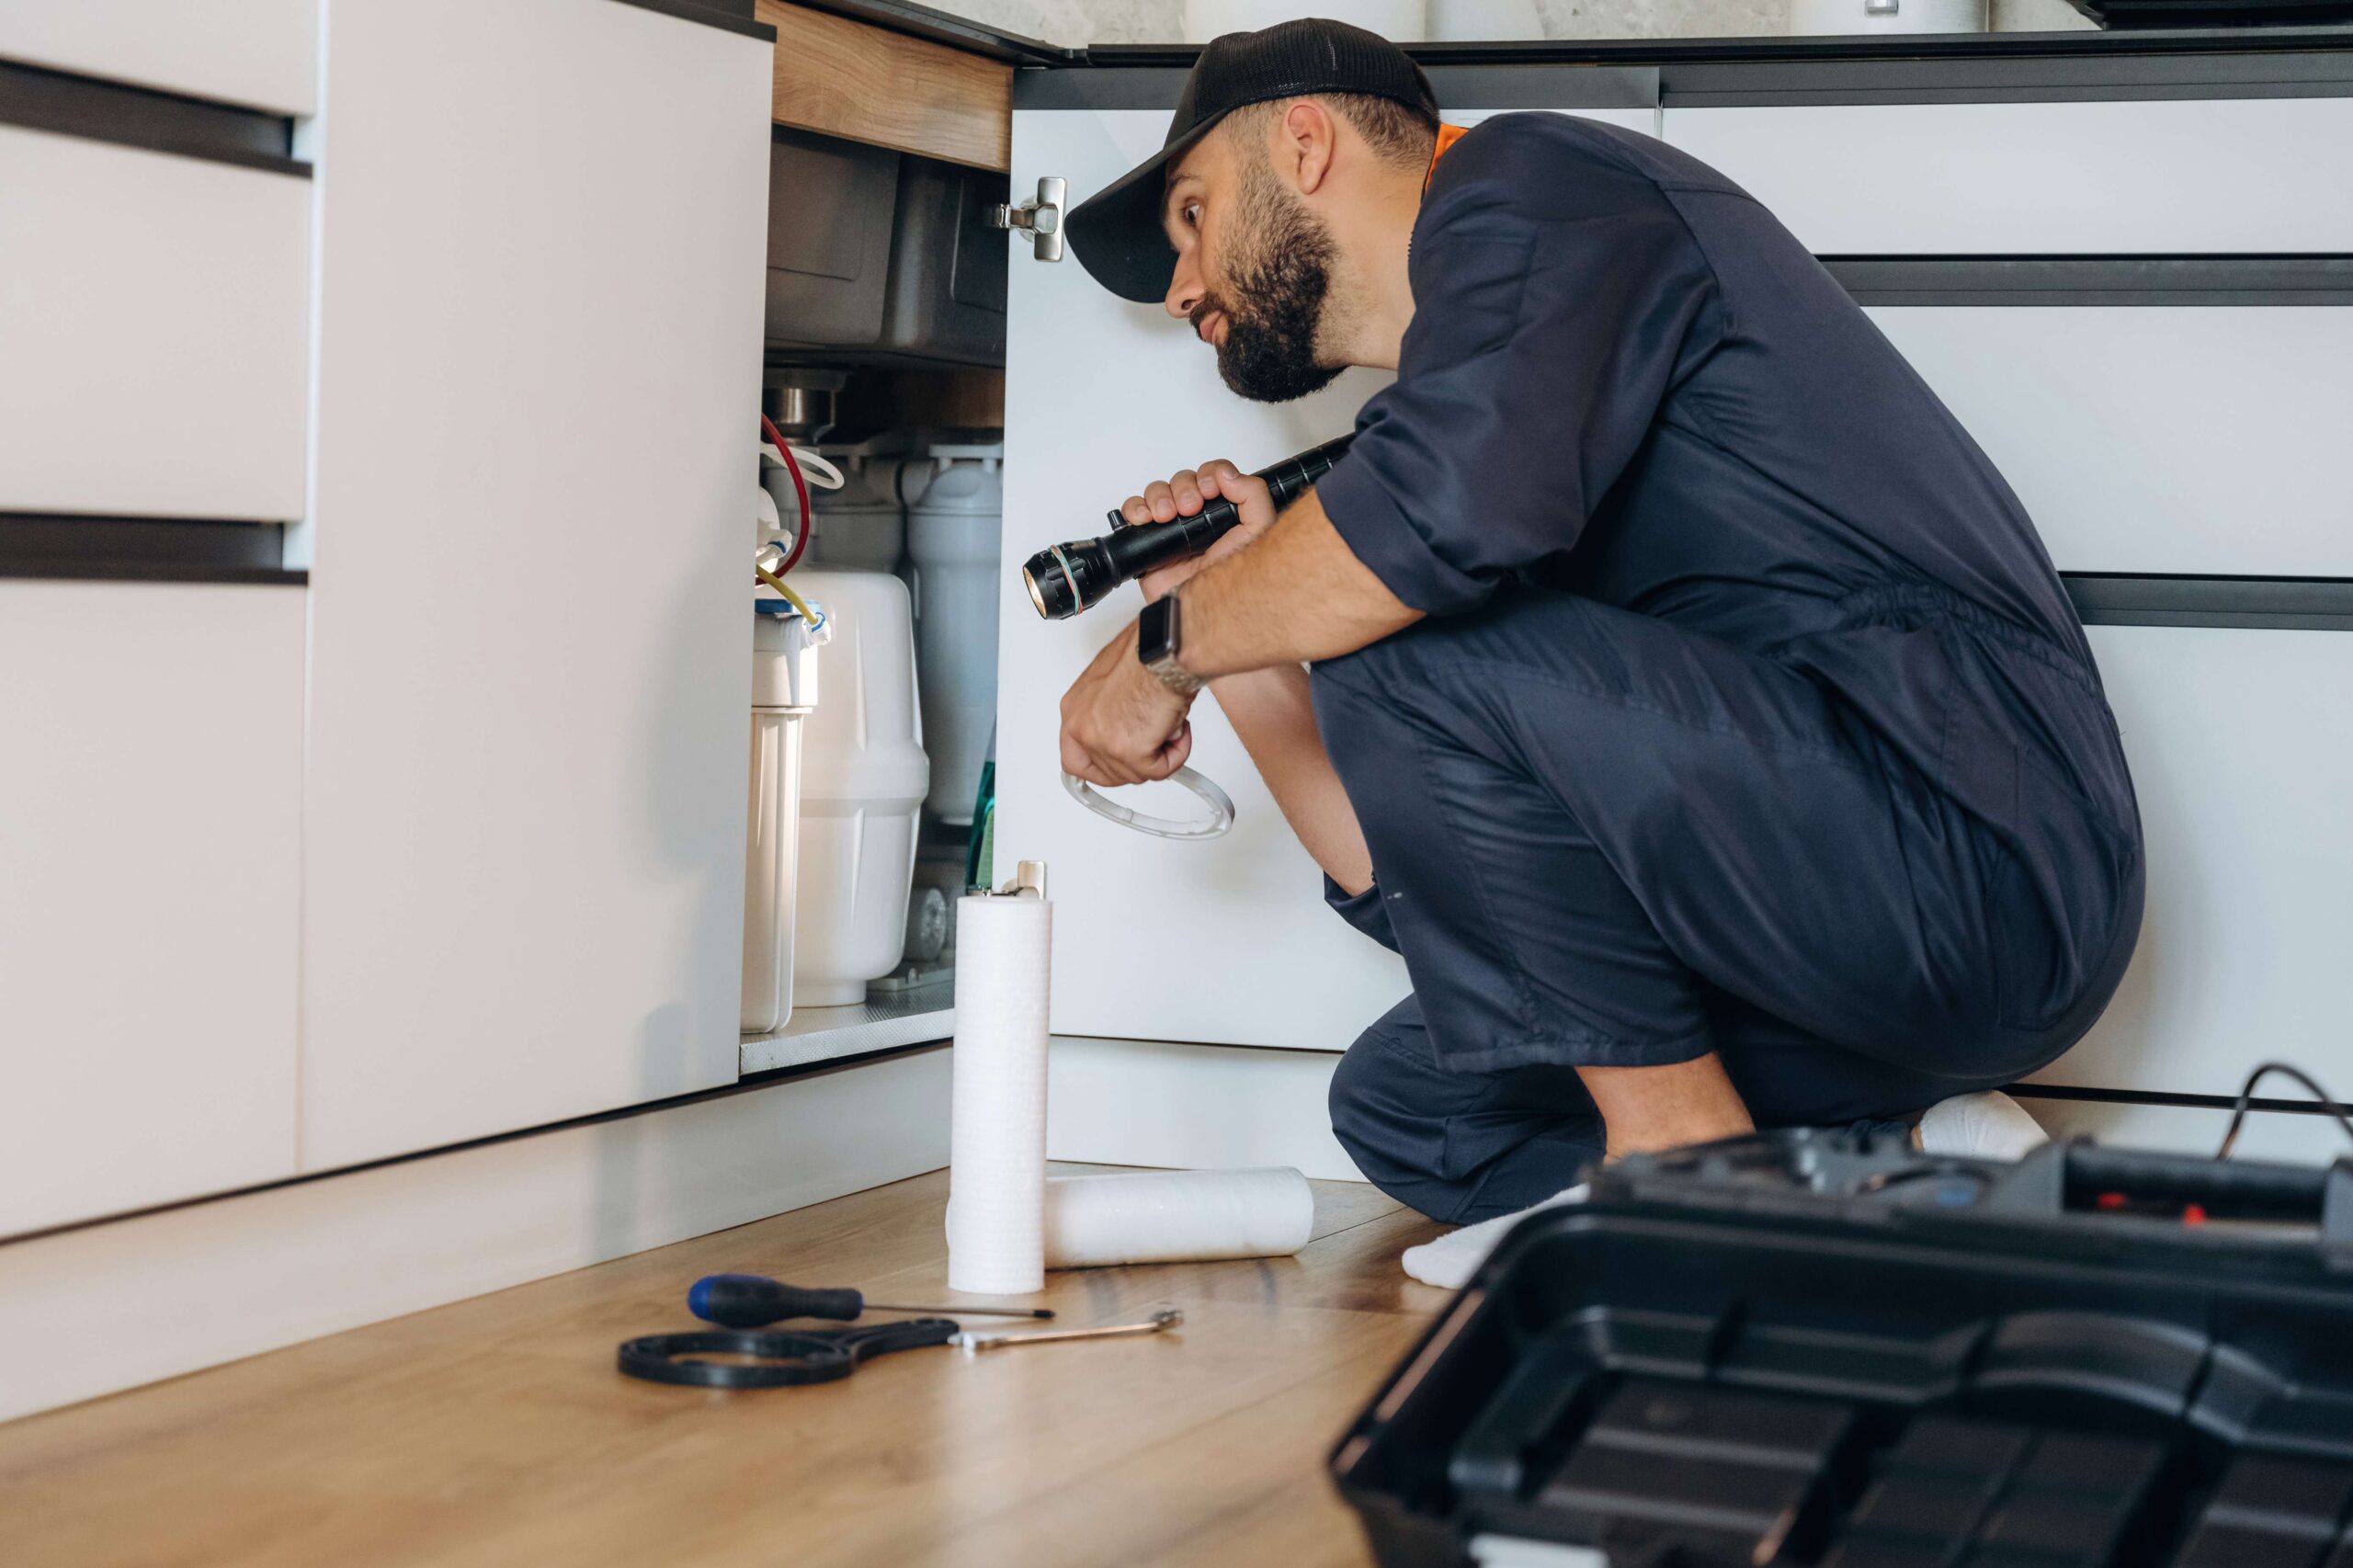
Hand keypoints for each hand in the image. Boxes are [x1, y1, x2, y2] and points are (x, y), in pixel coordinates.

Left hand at [1060, 621, 1196, 785]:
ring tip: (1169, 722)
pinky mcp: (1129, 752)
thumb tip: (1126, 728)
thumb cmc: (1144, 654)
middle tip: (1155, 741)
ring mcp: (1102, 742)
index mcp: (1074, 710)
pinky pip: (1160, 771)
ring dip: (1161, 753)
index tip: (1116, 767)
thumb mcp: (1114, 685)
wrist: (1164, 650)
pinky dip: (1176, 754)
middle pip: (1107, 773)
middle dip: (1137, 763)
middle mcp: (1081, 728)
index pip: (1075, 759)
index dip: (1101, 767)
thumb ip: (1112, 714)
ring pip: (1136, 774)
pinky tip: (1178, 728)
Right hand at [1115, 460, 1277, 604]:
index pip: (1214, 474)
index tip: (1210, 491)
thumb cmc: (1230, 582)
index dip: (1210, 475)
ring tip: (1166, 517)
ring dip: (1160, 496)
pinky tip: (1146, 519)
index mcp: (1224, 512)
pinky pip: (1133, 511)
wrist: (1199, 611)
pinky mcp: (1147, 540)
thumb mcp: (1258, 532)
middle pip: (1184, 479)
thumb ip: (1253, 495)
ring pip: (1158, 490)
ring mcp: (1171, 528)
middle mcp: (1197, 518)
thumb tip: (1227, 474)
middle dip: (1185, 488)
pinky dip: (1135, 508)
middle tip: (1189, 509)